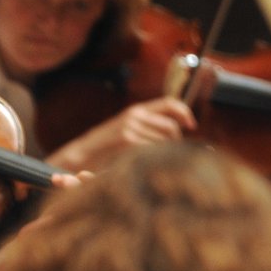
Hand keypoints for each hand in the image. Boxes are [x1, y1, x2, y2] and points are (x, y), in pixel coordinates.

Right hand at [47, 96, 195, 171]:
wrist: (79, 156)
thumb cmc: (106, 147)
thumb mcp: (127, 128)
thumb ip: (148, 125)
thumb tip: (178, 128)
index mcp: (136, 110)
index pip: (170, 103)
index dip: (184, 113)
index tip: (192, 125)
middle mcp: (135, 116)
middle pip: (171, 128)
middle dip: (175, 143)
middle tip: (170, 155)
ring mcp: (131, 128)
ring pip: (163, 142)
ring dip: (163, 155)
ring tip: (151, 164)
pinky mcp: (127, 142)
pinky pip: (152, 152)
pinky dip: (154, 161)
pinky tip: (143, 167)